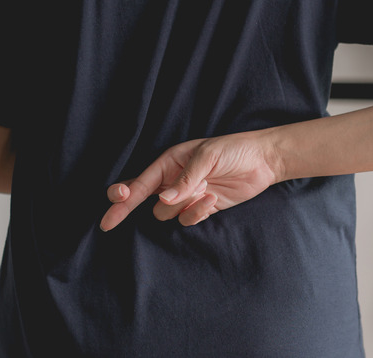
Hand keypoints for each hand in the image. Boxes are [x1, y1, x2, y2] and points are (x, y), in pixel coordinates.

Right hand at [100, 130, 280, 230]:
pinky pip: (188, 219)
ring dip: (181, 206)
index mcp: (169, 163)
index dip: (122, 194)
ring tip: (204, 190)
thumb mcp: (207, 156)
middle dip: (125, 209)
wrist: (263, 161)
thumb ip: (186, 179)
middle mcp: (173, 181)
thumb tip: (164, 200)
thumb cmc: (234, 150)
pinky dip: (197, 213)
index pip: (139, 181)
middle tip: (108, 223)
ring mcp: (186, 196)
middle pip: (142, 200)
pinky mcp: (202, 208)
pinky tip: (212, 199)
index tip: (113, 201)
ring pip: (166, 213)